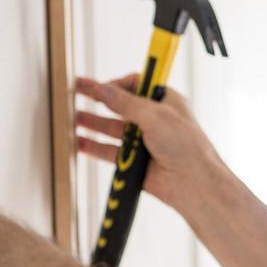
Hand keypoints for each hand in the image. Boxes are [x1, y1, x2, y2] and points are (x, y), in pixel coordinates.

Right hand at [75, 75, 227, 214]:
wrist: (193, 182)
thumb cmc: (187, 146)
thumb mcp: (155, 115)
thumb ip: (125, 103)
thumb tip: (105, 89)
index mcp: (165, 101)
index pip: (136, 85)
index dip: (116, 84)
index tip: (99, 86)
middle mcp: (154, 120)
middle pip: (120, 106)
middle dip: (97, 99)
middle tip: (76, 91)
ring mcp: (144, 141)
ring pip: (112, 129)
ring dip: (93, 123)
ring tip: (73, 117)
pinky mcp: (136, 161)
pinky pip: (111, 151)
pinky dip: (95, 147)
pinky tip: (81, 142)